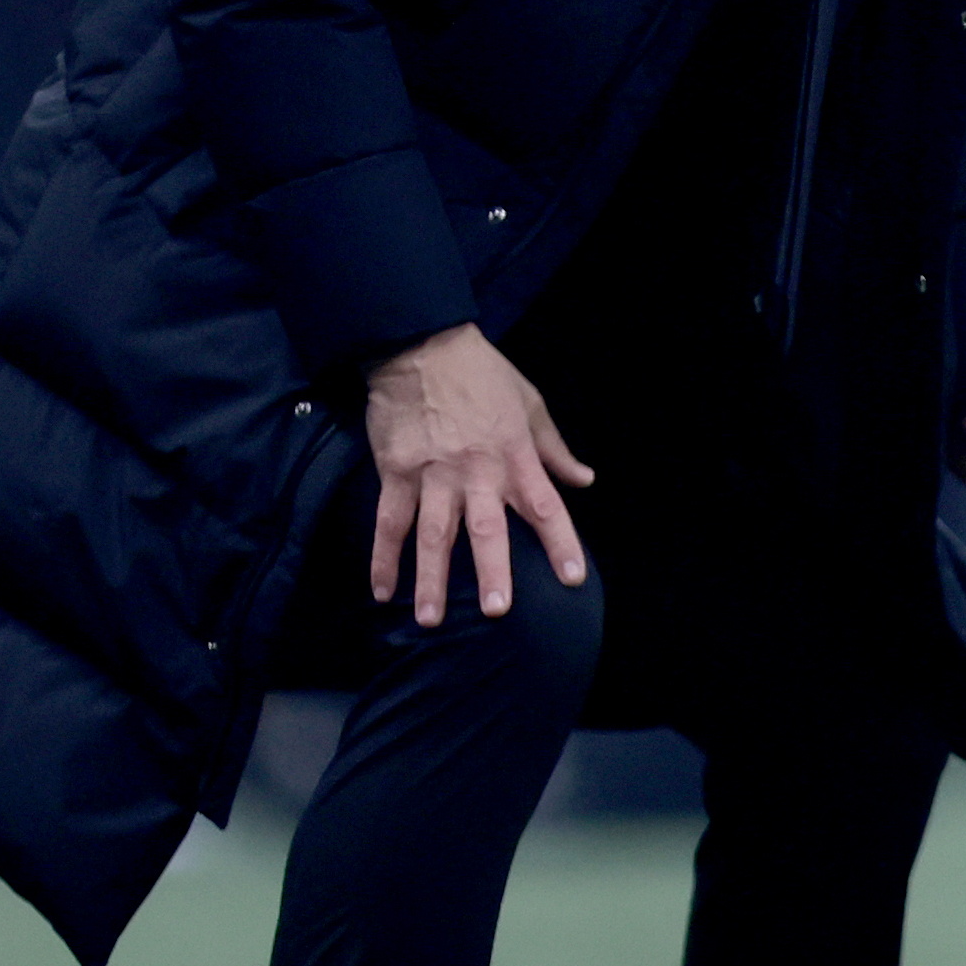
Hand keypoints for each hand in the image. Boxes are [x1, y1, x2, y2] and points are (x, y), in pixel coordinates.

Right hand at [365, 323, 592, 626]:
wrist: (422, 345)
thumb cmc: (482, 374)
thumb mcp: (530, 404)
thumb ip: (555, 449)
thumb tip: (584, 480)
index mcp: (515, 456)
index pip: (545, 506)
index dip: (561, 542)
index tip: (572, 578)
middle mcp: (476, 472)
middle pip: (486, 529)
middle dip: (493, 571)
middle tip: (496, 612)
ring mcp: (433, 474)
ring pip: (432, 534)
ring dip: (430, 579)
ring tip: (429, 620)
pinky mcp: (396, 471)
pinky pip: (389, 521)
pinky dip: (383, 557)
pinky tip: (382, 590)